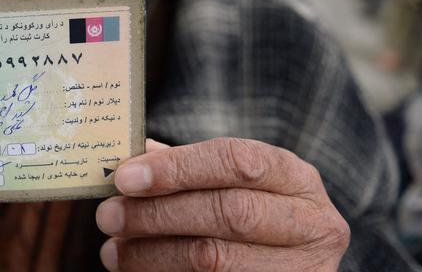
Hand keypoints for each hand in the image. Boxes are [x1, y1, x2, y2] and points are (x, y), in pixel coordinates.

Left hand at [95, 138, 349, 270]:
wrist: (286, 259)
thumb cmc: (250, 208)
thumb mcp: (232, 182)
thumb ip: (186, 167)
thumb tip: (131, 160)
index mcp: (296, 178)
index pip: (237, 161)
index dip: (178, 168)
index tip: (125, 177)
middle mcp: (312, 224)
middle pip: (228, 213)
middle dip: (158, 214)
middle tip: (108, 217)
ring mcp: (303, 270)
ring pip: (216, 260)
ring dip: (153, 254)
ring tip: (114, 250)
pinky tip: (138, 270)